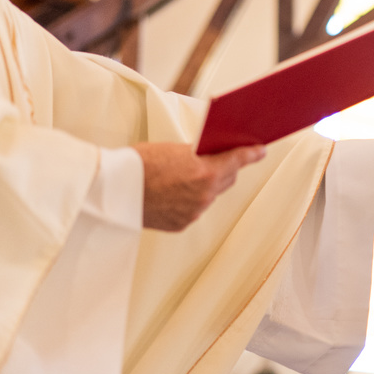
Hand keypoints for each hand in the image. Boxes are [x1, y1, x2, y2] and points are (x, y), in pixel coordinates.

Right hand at [133, 142, 265, 231]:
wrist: (113, 190)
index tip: (260, 150)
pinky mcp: (182, 224)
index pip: (237, 160)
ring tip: (187, 176)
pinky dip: (190, 200)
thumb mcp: (173, 150)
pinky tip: (175, 193)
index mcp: (206, 173)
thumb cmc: (139, 164)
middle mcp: (205, 195)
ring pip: (210, 195)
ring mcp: (194, 212)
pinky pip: (194, 209)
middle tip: (220, 159)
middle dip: (225, 169)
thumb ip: (197, 155)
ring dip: (205, 186)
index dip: (251, 154)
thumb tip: (209, 156)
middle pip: (226, 179)